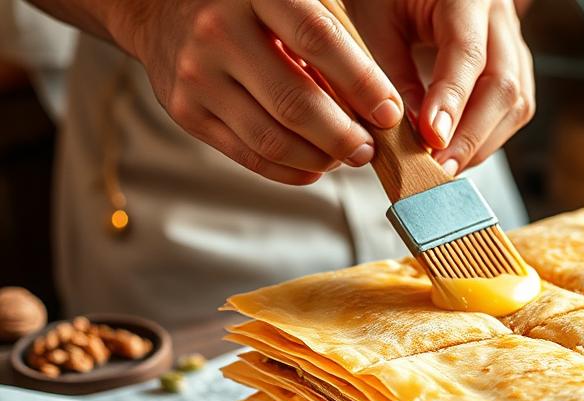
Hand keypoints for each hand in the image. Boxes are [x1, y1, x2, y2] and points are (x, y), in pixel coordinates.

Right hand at [109, 0, 405, 184]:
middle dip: (344, 136)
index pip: (320, 40)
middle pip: (295, 103)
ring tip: (345, 156)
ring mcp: (198, 75)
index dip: (362, 83)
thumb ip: (337, 42)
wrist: (162, 9)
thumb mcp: (295, 0)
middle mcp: (219, 31)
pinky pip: (250, 156)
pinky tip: (316, 165)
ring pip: (273, 139)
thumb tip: (381, 106)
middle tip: (370, 148)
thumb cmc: (251, 6)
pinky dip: (292, 170)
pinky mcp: (186, 113)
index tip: (390, 114)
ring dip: (320, 159)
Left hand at [351, 0, 534, 174]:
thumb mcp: (376, 21)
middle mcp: (499, 16)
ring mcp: (513, 42)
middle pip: (503, 86)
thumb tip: (413, 130)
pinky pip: (513, 108)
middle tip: (438, 168)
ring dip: (481, 142)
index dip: (451, 101)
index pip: (467, 54)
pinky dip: (487, 136)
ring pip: (516, 103)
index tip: (431, 139)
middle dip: (471, 136)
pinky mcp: (514, 64)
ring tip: (445, 166)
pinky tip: (459, 151)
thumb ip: (393, 72)